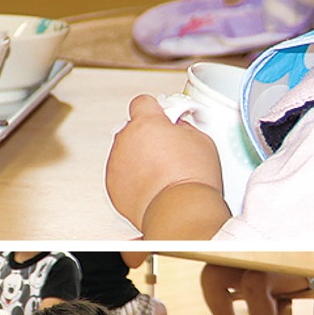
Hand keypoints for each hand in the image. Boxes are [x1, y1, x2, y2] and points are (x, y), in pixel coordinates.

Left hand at [106, 95, 224, 230]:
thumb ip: (183, 127)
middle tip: (166, 148)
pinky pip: (121, 173)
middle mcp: (126, 139)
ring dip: (138, 156)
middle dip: (147, 135)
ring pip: (125, 151)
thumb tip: (178, 127)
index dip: (155, 110)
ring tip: (161, 171)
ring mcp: (116, 162)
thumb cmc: (191, 179)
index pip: (143, 102)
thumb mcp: (201, 140)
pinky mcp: (112, 184)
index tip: (163, 118)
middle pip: (132, 127)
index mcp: (146, 123)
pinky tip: (151, 184)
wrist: (179, 212)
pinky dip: (132, 177)